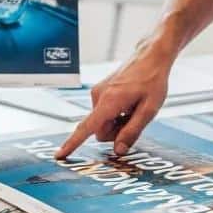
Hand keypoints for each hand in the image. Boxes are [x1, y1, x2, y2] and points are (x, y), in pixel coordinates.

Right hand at [56, 42, 171, 158]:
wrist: (150, 56)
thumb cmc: (153, 81)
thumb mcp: (149, 110)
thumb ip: (132, 132)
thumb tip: (118, 151)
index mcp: (109, 102)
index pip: (86, 128)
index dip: (73, 144)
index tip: (59, 156)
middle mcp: (98, 96)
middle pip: (100, 131)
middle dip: (116, 132)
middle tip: (136, 118)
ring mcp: (97, 92)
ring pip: (102, 123)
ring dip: (117, 122)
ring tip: (134, 108)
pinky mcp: (100, 90)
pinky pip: (103, 112)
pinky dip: (115, 114)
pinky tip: (129, 103)